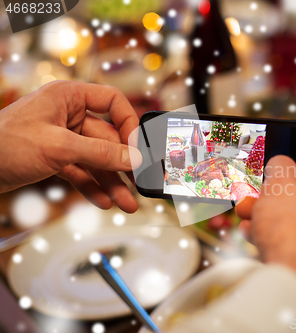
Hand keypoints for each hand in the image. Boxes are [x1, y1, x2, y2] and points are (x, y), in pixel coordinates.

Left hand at [0, 81, 141, 212]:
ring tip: (126, 202)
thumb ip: (100, 153)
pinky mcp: (55, 158)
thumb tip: (133, 159)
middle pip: (108, 138)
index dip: (128, 124)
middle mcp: (68, 115)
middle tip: (138, 184)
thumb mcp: (59, 148)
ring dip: (111, 181)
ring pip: (96, 159)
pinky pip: (81, 171)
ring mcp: (62, 138)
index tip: (136, 149)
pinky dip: (92, 186)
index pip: (112, 102)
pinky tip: (104, 201)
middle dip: (122, 165)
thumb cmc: (3, 144)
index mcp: (69, 97)